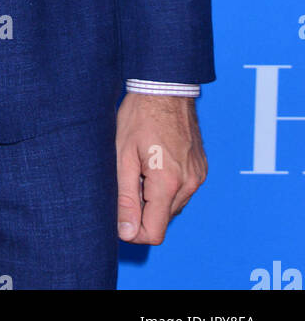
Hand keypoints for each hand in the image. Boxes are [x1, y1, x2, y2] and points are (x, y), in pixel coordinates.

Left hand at [115, 93, 206, 244]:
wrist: (166, 87)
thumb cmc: (140, 116)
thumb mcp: (122, 156)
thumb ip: (125, 197)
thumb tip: (125, 232)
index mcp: (168, 183)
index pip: (154, 233)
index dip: (133, 230)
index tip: (119, 212)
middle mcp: (189, 184)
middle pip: (162, 219)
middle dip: (142, 207)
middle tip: (129, 175)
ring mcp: (198, 177)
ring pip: (171, 206)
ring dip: (154, 195)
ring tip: (142, 165)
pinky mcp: (201, 169)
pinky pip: (181, 191)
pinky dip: (166, 185)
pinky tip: (155, 160)